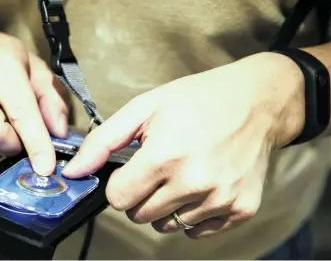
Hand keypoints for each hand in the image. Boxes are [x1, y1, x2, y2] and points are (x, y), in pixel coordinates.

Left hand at [62, 52, 303, 237]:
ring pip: (168, 225)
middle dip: (141, 194)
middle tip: (159, 167)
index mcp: (165, 157)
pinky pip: (198, 231)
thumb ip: (103, 141)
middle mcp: (194, 184)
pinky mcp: (242, 209)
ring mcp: (221, 200)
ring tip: (182, 173)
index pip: (118, 199)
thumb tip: (72, 171)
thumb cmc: (198, 100)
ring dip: (167, 205)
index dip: (120, 184)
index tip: (132, 169)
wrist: (258, 101)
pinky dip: (193, 214)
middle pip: (140, 215)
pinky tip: (201, 186)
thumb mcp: (145, 108)